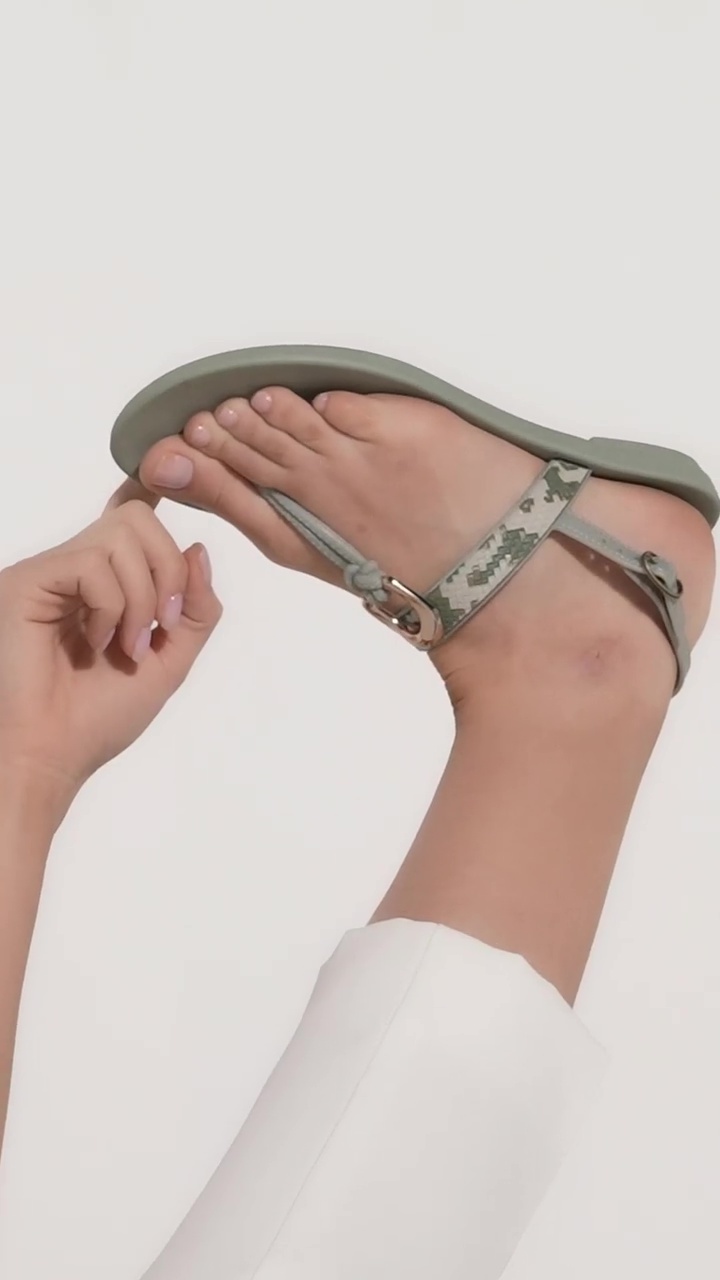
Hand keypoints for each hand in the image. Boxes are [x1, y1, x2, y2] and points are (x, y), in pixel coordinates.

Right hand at [0, 486, 221, 817]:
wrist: (49, 756)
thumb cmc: (96, 719)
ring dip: (144, 598)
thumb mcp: (170, 660)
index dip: (152, 493)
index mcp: (104, 583)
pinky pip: (93, 561)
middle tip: (162, 626)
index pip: (130, 517)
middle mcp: (75, 568)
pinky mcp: (28, 579)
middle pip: (139, 519)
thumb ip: (196, 608)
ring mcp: (49, 571)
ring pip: (121, 535)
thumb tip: (199, 549)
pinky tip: (96, 642)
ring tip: (127, 645)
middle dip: (169, 572)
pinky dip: (112, 605)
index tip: (170, 480)